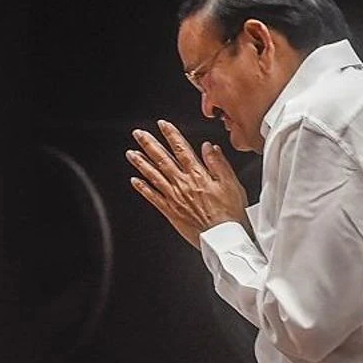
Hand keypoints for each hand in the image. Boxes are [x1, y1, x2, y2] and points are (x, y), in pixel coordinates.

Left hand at [126, 120, 247, 248]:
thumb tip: (208, 147)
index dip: (171, 135)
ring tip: (130, 153)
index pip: (181, 149)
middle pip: (162, 159)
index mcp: (198, 175)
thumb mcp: (232, 183)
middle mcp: (183, 184)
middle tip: (138, 134)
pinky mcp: (170, 211)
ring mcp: (174, 197)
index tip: (162, 124)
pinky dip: (143, 188)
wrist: (223, 238)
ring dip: (140, 163)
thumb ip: (219, 163)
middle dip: (149, 144)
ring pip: (153, 176)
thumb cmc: (230, 213)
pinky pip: (153, 197)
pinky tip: (135, 180)